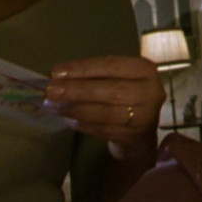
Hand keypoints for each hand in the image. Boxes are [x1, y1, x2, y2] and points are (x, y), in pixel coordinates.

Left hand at [45, 55, 165, 160]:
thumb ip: (91, 76)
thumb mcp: (115, 78)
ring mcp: (146, 116)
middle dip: (77, 90)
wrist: (141, 128)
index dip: (82, 68)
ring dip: (76, 110)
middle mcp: (151, 92)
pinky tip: (69, 120)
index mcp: (144, 70)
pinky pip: (104, 130)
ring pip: (106, 113)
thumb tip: (57, 77)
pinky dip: (83, 125)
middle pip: (111, 90)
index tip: (56, 72)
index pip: (111, 65)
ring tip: (55, 107)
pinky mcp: (135, 136)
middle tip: (51, 91)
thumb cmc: (123, 95)